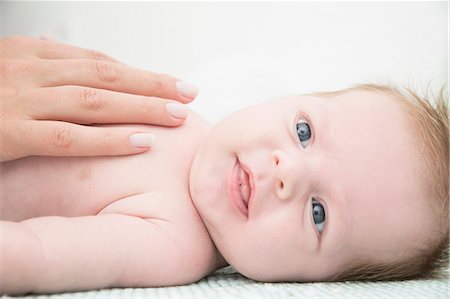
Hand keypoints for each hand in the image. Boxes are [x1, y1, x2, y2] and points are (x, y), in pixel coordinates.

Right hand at [0, 36, 197, 161]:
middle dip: (152, 84)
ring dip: (142, 106)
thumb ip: (42, 70)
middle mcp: (30, 70)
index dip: (138, 73)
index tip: (170, 82)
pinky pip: (69, 136)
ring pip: (96, 100)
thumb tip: (77, 66)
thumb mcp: (8, 72)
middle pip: (106, 74)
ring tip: (178, 114)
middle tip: (188, 91)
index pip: (97, 61)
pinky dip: (109, 139)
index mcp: (31, 54)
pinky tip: (141, 141)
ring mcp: (20, 99)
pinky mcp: (10, 131)